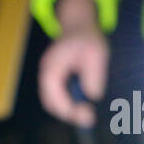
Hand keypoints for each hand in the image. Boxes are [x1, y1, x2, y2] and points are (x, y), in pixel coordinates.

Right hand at [37, 0, 109, 126]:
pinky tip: (84, 104)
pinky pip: (58, 97)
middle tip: (88, 119)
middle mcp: (46, 74)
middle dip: (68, 114)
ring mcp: (49, 77)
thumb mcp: (96, 54)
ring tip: (87, 114)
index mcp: (52, 67)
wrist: (78, 25)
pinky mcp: (55, 79)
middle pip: (50, 103)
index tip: (87, 115)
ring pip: (53, 102)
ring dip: (68, 110)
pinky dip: (69, 104)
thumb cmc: (87, 38)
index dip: (68, 110)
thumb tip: (92, 96)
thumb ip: (94, 75)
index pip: (53, 96)